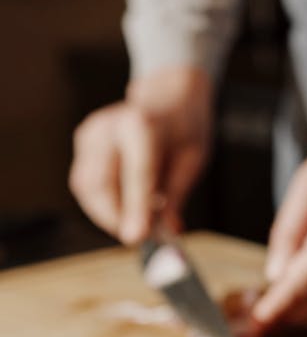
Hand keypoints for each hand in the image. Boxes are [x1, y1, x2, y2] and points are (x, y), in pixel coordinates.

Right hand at [69, 66, 213, 243]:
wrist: (167, 98)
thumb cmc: (183, 129)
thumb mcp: (193, 160)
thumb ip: (176, 195)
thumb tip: (167, 232)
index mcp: (143, 124)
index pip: (137, 174)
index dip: (136, 209)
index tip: (138, 238)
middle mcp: (110, 125)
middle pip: (102, 183)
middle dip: (118, 217)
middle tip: (141, 237)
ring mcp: (92, 133)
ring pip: (87, 188)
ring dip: (108, 213)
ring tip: (136, 219)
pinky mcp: (83, 142)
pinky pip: (84, 184)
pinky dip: (101, 203)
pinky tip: (124, 203)